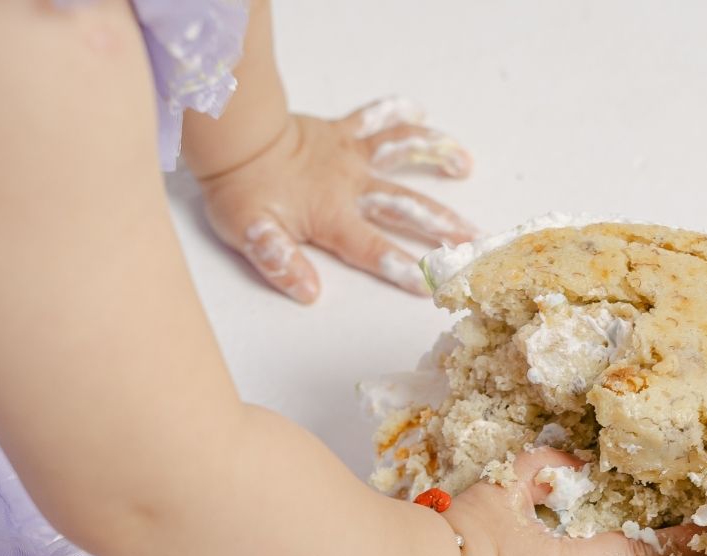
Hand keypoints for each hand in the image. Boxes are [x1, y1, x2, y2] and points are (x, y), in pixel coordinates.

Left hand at [194, 96, 476, 302]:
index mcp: (333, 217)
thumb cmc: (240, 193)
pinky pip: (375, 117)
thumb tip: (309, 292)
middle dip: (442, 227)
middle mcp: (351, 185)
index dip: (402, 269)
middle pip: (405, 207)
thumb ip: (282, 264)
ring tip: (465, 165)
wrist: (231, 139)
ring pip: (402, 153)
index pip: (374, 249)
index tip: (431, 286)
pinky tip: (422, 112)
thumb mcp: (253, 238)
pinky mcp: (340, 132)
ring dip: (435, 156)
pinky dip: (398, 112)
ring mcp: (349, 155)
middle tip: (475, 241)